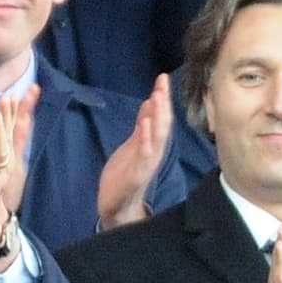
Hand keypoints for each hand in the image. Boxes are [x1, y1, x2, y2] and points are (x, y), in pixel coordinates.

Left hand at [96, 73, 171, 228]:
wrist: (118, 204)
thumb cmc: (126, 174)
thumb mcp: (134, 144)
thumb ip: (142, 125)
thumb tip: (150, 102)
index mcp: (152, 144)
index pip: (160, 118)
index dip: (162, 98)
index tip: (162, 78)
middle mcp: (154, 152)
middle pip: (162, 124)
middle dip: (163, 103)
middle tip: (162, 82)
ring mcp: (147, 163)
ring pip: (157, 137)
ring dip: (158, 117)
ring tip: (157, 97)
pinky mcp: (137, 174)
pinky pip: (144, 154)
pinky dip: (147, 139)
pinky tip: (146, 125)